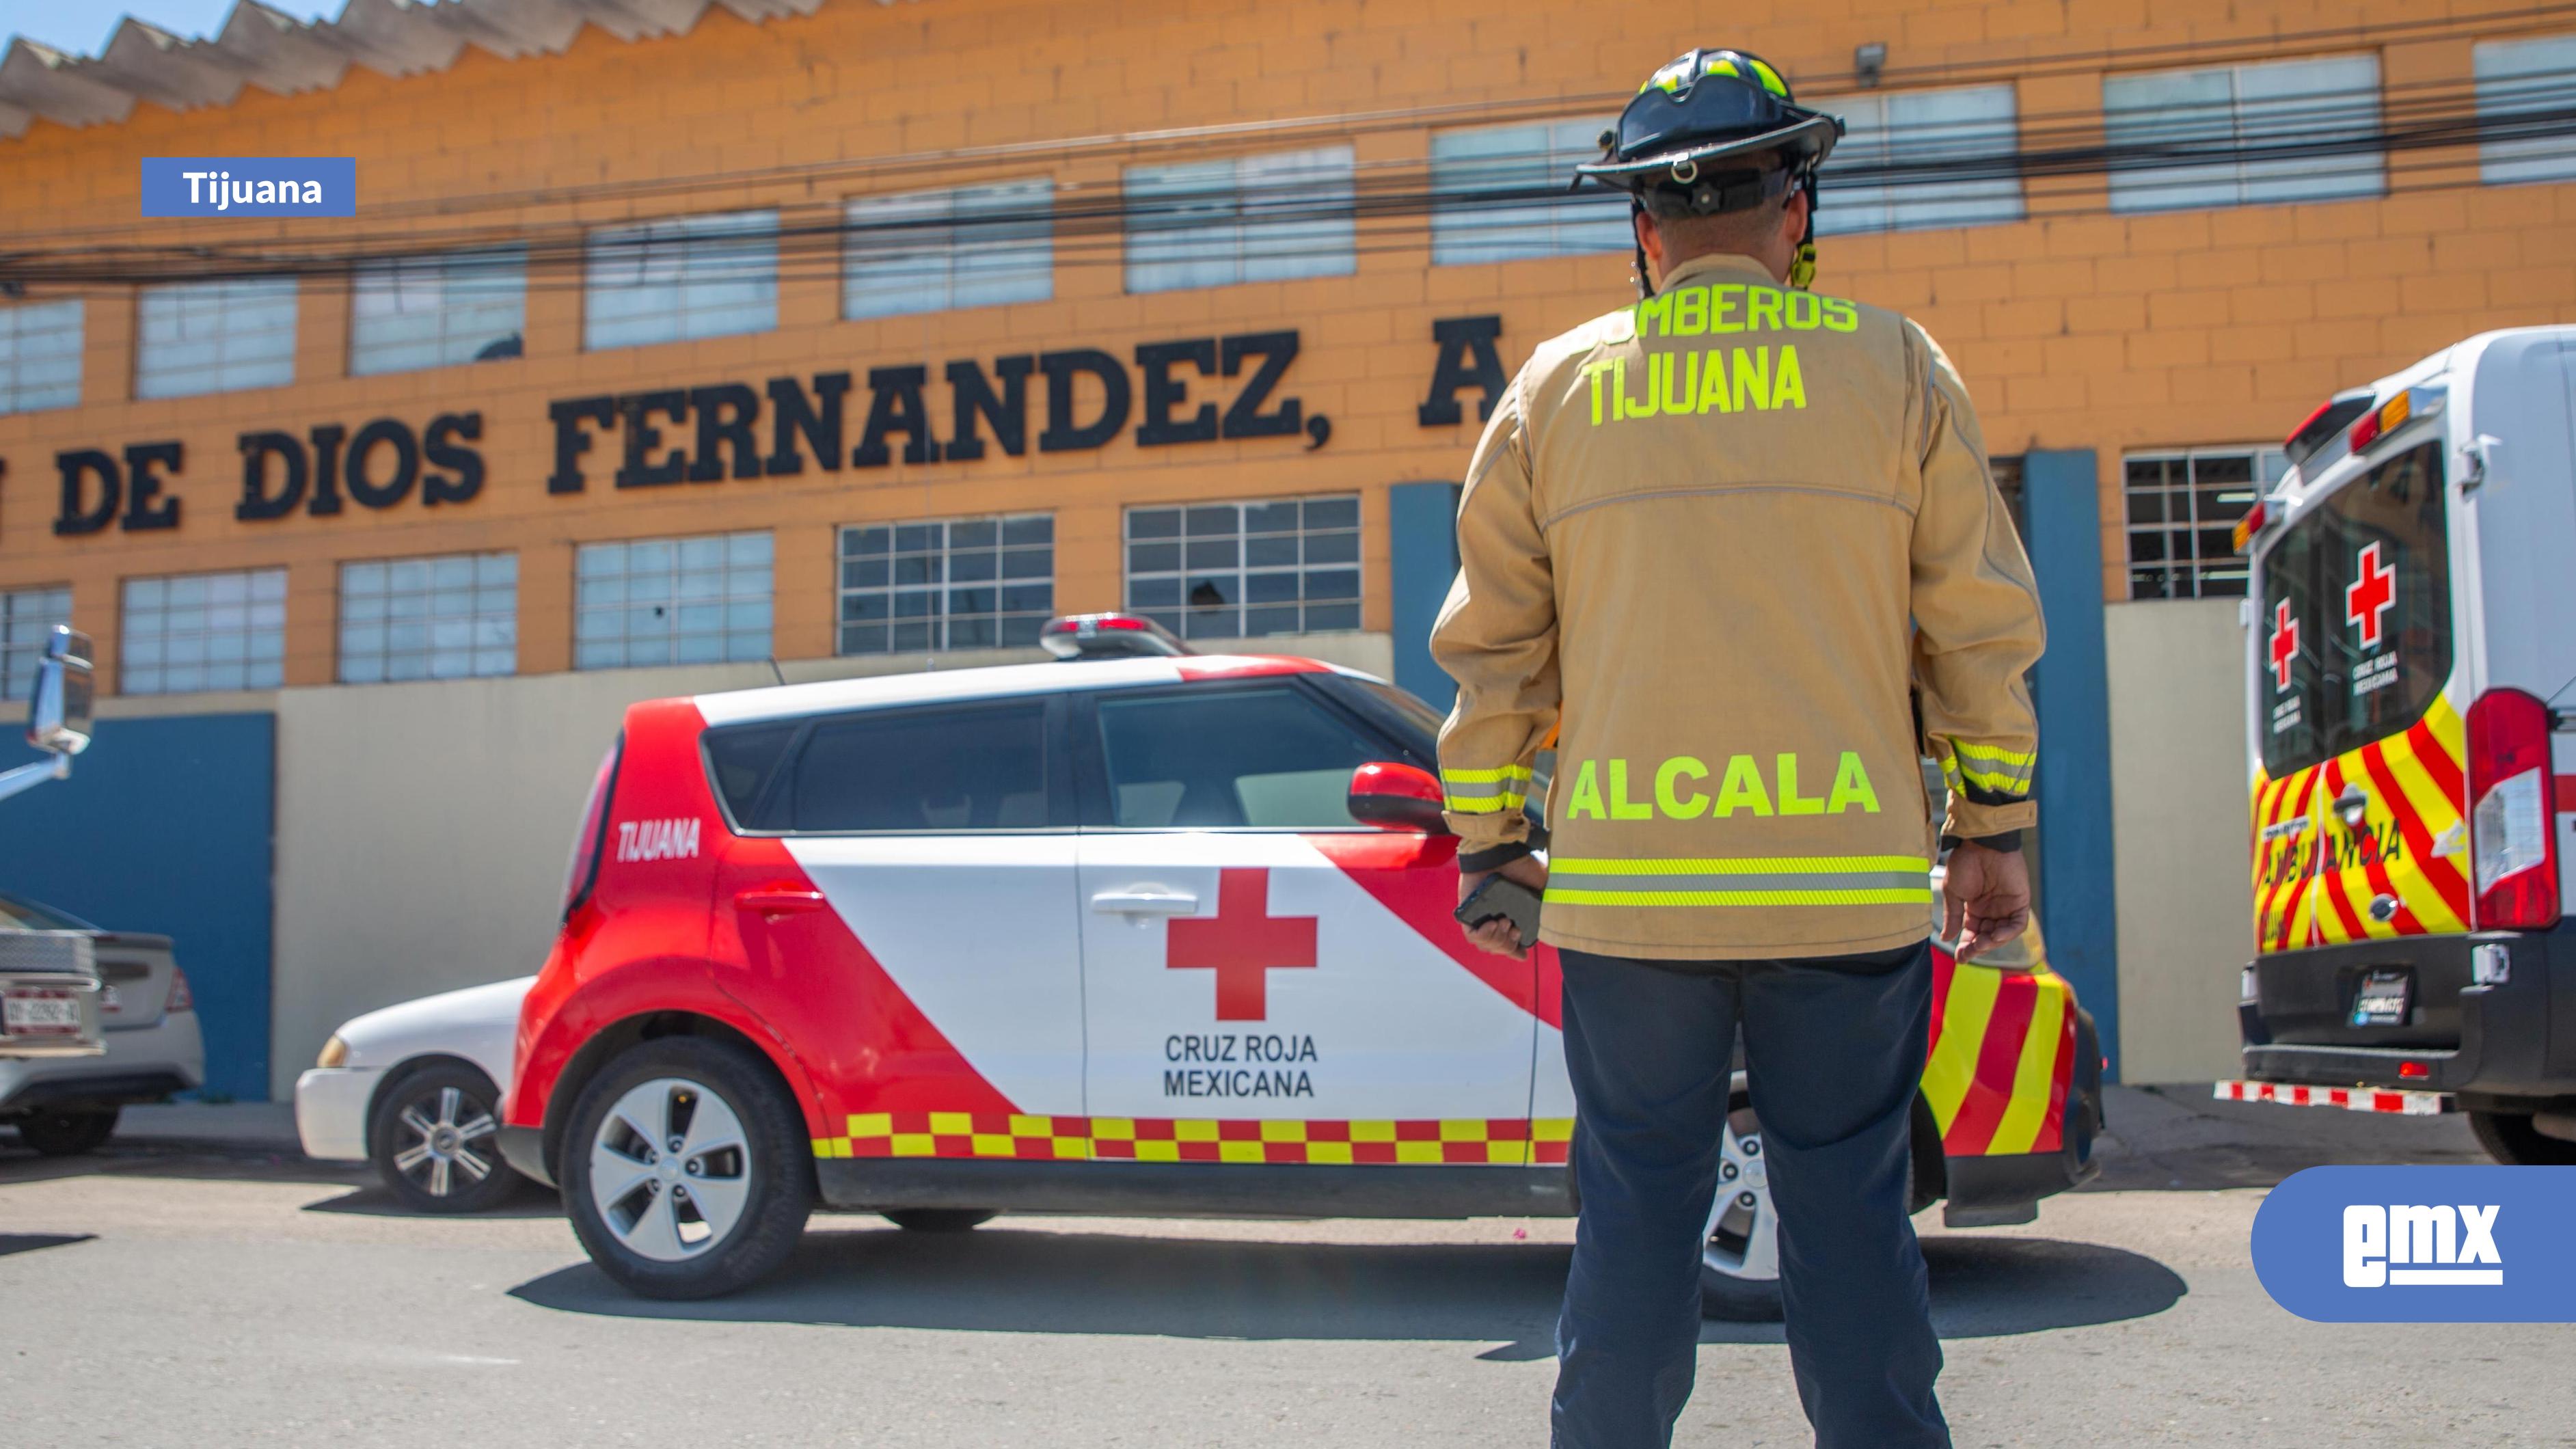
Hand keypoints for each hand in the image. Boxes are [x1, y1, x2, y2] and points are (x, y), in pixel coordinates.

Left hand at [1457, 853, 1547, 958]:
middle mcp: (1496, 918)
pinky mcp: (1467, 912)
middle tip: (1513, 928)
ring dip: (1497, 939)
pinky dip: (1483, 935)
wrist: (1501, 851)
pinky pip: (1471, 935)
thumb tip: (1554, 924)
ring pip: (1486, 945)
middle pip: (1499, 948)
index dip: (1516, 952)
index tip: (1521, 952)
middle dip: (1508, 945)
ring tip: (1503, 921)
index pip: (1511, 945)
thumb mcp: (1542, 888)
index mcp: (1513, 916)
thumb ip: (1547, 906)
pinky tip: (1491, 924)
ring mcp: (1481, 917)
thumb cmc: (1521, 865)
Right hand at [1943, 842, 2029, 962]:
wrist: (1981, 843)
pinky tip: (1996, 936)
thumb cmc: (1964, 863)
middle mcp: (1991, 910)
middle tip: (1969, 952)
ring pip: (2002, 934)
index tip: (1960, 958)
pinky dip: (2008, 932)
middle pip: (1987, 937)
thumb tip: (1947, 939)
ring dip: (1993, 943)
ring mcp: (2006, 907)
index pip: (1972, 934)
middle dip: (1978, 947)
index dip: (1966, 947)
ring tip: (1981, 945)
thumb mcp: (1953, 892)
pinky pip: (2017, 924)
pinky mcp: (2020, 901)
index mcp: (1974, 909)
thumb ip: (1953, 916)